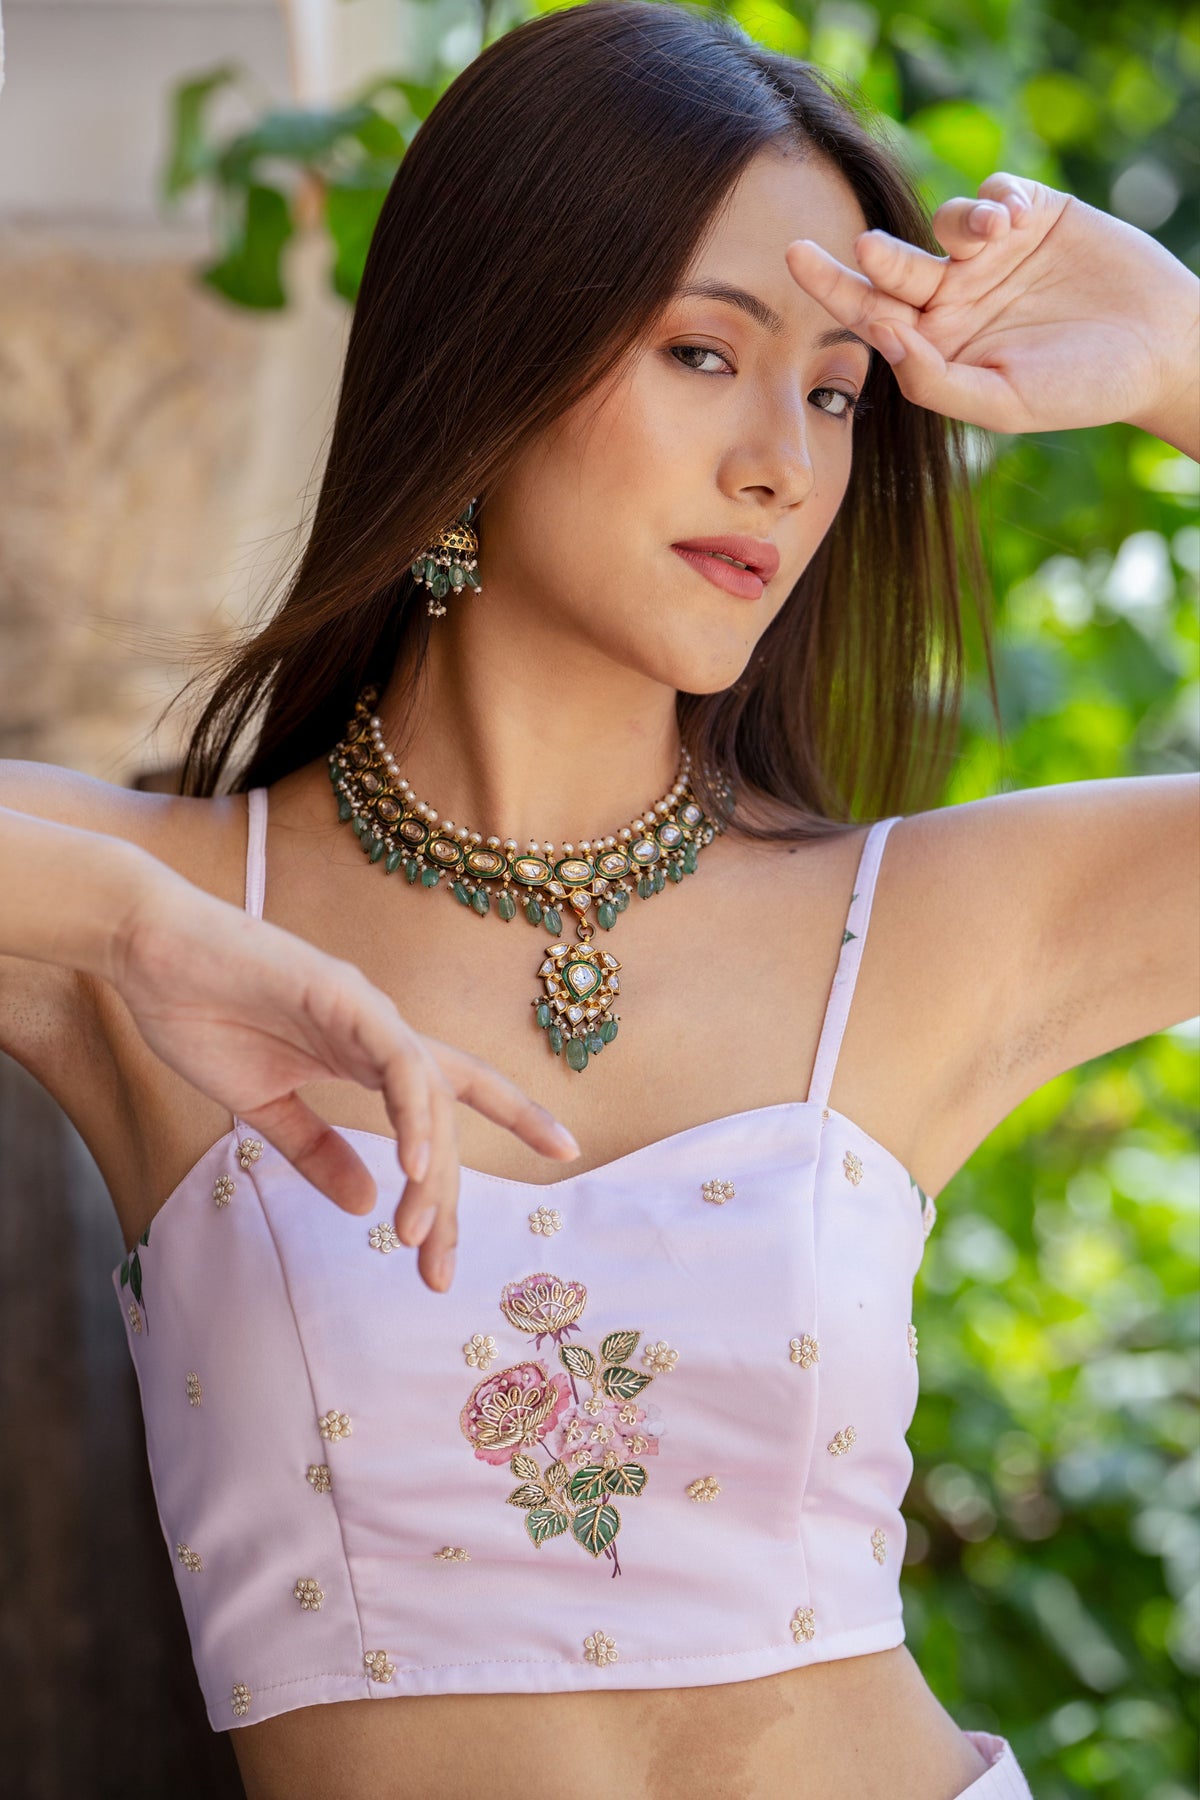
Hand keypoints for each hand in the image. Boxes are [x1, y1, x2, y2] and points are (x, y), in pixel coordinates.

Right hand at [112, 872, 579, 1290]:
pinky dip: (411, 1112)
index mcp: (367, 1055)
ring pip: (429, 1096)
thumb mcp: (263, 1106)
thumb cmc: (202, 1015)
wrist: (148, 953)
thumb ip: (316, 1152)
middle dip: (447, 1199)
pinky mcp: (340, 995)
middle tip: (436, 1272)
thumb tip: (366, 1205)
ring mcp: (366, 1011)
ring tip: (420, 1234)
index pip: (455, 1093)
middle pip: (445, 1119)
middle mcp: (382, 1032)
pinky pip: (395, 1060)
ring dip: (429, 1170)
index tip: (565, 1152)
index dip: (516, 1116)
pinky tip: (412, 1165)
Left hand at [785, 172, 1199, 440]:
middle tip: (867, 249)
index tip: (796, 260)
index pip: (871, 314)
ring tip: (994, 239)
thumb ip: (935, 378)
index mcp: (936, 344)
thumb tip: (881, 336)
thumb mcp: (1002, 401)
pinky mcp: (1033, 215)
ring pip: (948, 223)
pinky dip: (999, 199)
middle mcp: (954, 296)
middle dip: (877, 254)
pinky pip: (997, 192)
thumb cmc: (1080, 389)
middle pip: (894, 265)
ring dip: (961, 225)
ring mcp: (992, 254)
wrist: (1160, 350)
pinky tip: (1017, 220)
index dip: (833, 287)